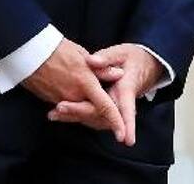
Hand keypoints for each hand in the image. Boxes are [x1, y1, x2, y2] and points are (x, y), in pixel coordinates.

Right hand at [22, 39, 126, 143]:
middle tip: (112, 120)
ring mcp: (61, 99)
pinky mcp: (50, 100)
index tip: (122, 135)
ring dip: (86, 110)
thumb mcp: (81, 53)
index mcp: (84, 82)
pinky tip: (74, 104)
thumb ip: (101, 68)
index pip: (104, 106)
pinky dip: (73, 107)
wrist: (27, 51)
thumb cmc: (55, 48)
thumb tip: (119, 75)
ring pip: (79, 110)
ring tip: (95, 111)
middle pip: (92, 112)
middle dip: (102, 117)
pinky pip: (67, 107)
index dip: (115, 121)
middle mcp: (74, 95)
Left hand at [48, 44, 163, 147]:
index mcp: (127, 88)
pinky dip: (75, 116)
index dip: (125, 123)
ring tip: (54, 114)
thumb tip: (91, 61)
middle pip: (101, 114)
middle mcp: (120, 103)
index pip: (126, 107)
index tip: (125, 139)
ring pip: (95, 119)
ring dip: (74, 117)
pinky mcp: (105, 110)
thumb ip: (107, 58)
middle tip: (59, 108)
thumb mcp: (122, 53)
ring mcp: (113, 109)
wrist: (139, 66)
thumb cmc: (131, 59)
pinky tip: (59, 113)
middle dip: (79, 112)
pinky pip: (91, 117)